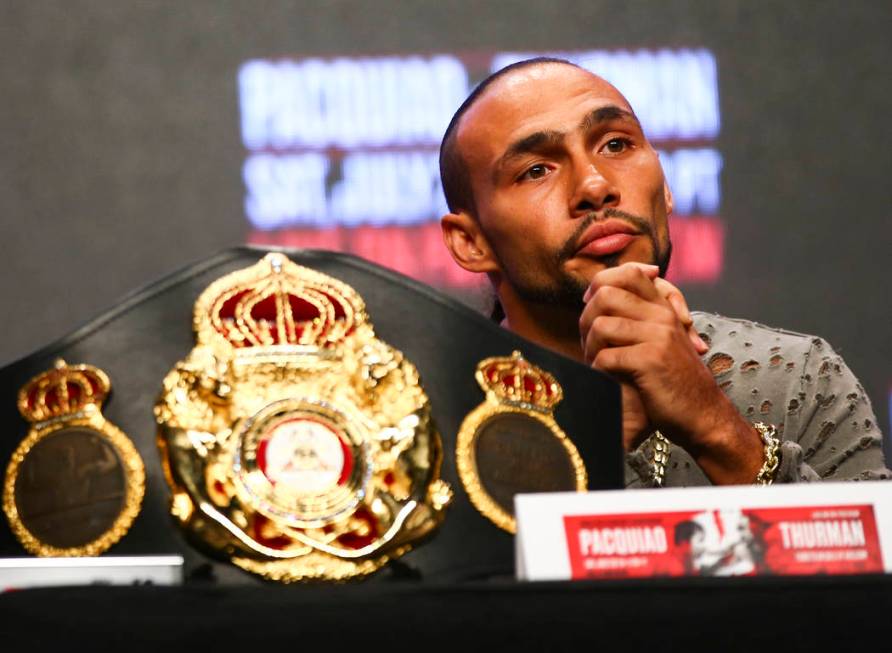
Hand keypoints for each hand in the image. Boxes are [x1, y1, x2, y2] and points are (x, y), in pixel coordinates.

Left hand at [578, 264, 761, 484]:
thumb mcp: (659, 341)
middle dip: (587, 320)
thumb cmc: (672, 381)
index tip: (592, 304)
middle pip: (606, 294)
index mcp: (663, 308)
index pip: (629, 273)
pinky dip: (599, 371)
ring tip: (598, 364)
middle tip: (590, 344)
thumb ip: (636, 317)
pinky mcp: (651, 360)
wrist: (702, 415)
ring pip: (601, 325)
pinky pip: (606, 357)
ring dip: (591, 348)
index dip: (601, 284)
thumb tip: (593, 296)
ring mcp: (658, 336)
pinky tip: (607, 380)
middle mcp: (662, 316)